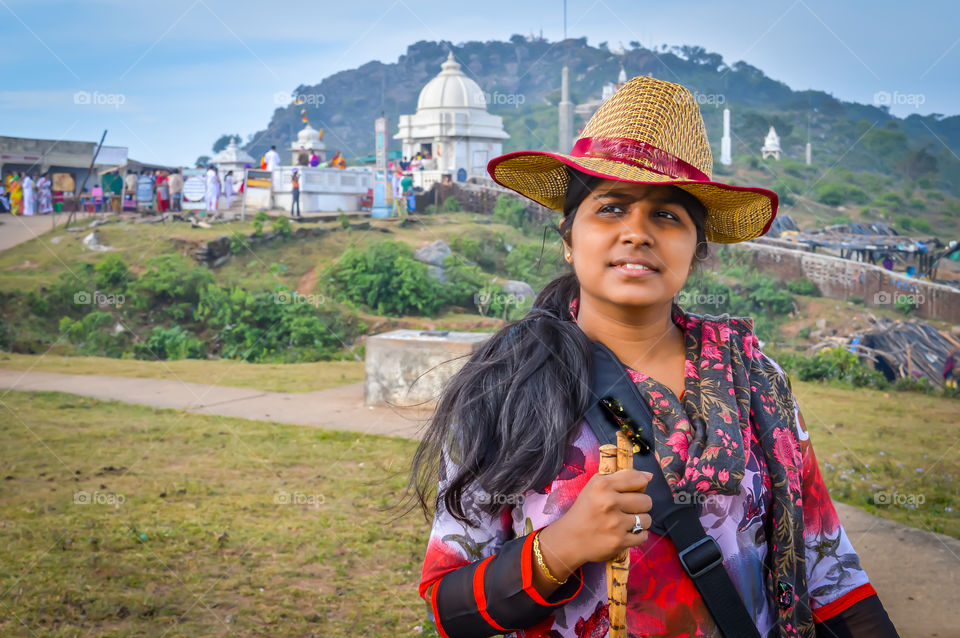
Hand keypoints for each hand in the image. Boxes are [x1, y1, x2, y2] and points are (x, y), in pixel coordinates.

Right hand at [538, 469, 653, 574]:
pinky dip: (637, 535)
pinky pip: (643, 536)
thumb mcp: (594, 486)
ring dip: (640, 521)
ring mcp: (615, 524)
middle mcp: (610, 502)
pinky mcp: (619, 542)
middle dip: (640, 505)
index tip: (633, 491)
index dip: (640, 485)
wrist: (570, 538)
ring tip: (627, 522)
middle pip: (646, 501)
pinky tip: (626, 532)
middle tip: (628, 509)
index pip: (638, 479)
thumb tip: (649, 476)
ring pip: (647, 519)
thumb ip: (620, 477)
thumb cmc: (585, 509)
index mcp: (603, 485)